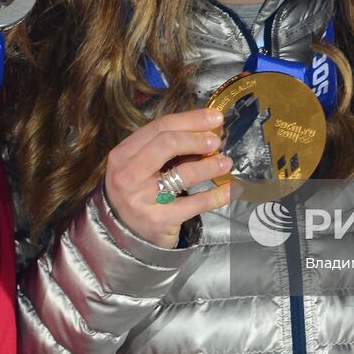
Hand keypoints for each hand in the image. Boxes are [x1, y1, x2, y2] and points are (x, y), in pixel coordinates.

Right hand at [104, 108, 234, 247]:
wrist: (125, 236)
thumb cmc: (137, 193)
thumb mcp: (140, 166)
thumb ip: (164, 148)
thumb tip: (205, 129)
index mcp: (123, 154)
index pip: (159, 127)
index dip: (190, 119)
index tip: (215, 117)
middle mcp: (128, 175)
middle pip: (168, 143)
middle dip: (198, 138)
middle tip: (216, 141)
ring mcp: (142, 199)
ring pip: (184, 173)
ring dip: (210, 165)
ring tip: (225, 162)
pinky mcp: (160, 220)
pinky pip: (195, 203)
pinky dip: (217, 195)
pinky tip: (230, 189)